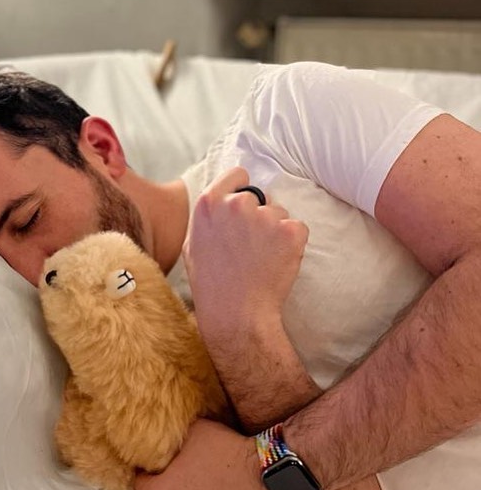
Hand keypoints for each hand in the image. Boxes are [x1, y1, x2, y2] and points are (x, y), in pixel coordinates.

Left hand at [134, 418, 282, 489]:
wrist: (267, 476)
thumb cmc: (225, 452)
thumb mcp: (193, 431)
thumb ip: (173, 439)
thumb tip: (169, 438)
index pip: (140, 483)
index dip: (148, 468)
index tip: (159, 460)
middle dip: (168, 486)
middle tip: (182, 468)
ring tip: (204, 479)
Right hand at [183, 167, 308, 342]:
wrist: (236, 314)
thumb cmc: (211, 285)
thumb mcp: (193, 245)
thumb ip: (208, 218)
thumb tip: (220, 202)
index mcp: (209, 204)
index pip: (238, 175)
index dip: (242, 190)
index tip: (243, 209)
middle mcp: (237, 204)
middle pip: (258, 197)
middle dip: (257, 216)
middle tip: (249, 246)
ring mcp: (266, 217)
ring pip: (279, 214)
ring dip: (274, 232)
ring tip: (260, 260)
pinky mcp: (290, 231)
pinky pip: (297, 229)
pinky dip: (291, 244)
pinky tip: (276, 263)